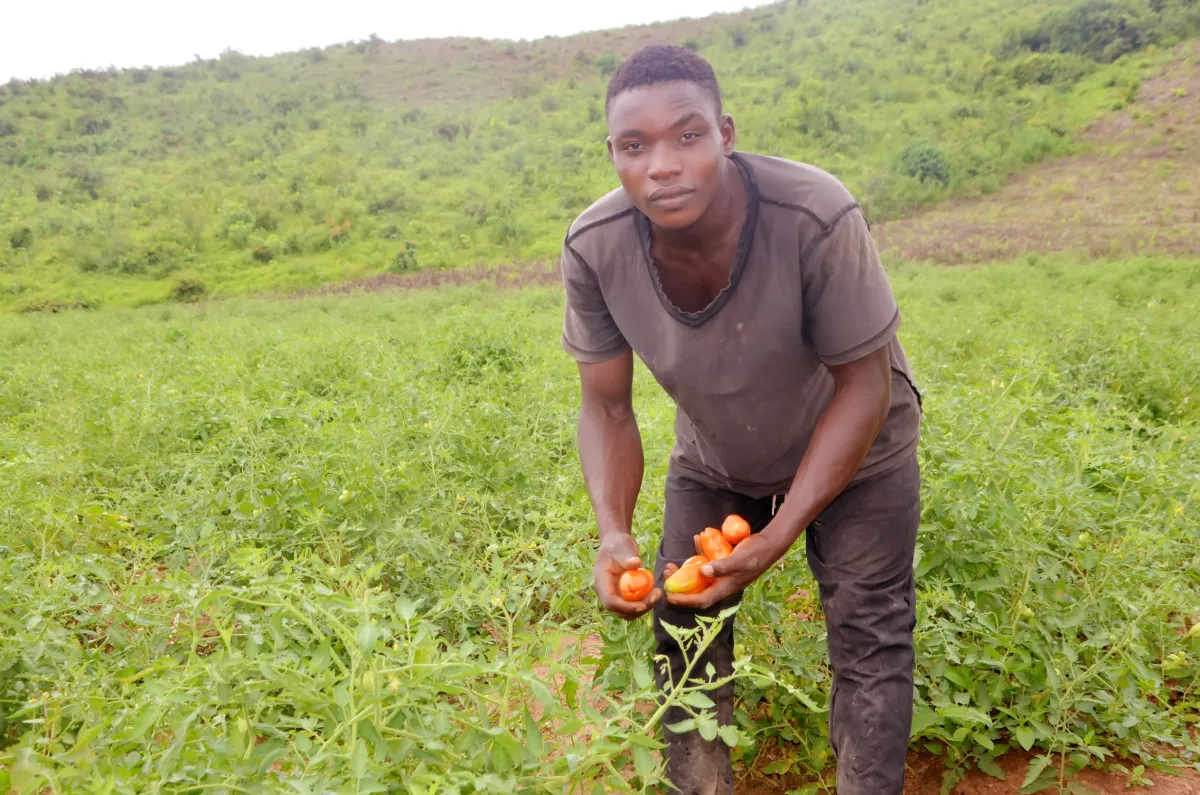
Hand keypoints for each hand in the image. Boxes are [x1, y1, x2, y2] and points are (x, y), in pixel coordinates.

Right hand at [593, 533, 661, 619]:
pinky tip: (653, 592)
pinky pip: (632, 605)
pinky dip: (644, 602)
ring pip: (627, 612)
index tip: (643, 605)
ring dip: (643, 607)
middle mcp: (606, 592)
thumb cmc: (617, 544)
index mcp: (601, 582)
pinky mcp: (623, 595)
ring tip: (656, 594)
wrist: (616, 543)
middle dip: (638, 609)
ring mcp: (614, 594)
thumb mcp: (622, 547)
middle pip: (619, 610)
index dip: (625, 607)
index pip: (610, 602)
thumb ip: (627, 556)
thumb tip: (636, 563)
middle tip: (656, 596)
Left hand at [664, 528, 793, 609]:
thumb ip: (722, 566)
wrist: (771, 543)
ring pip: (700, 576)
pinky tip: (697, 538)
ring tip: (673, 563)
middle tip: (667, 573)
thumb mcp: (740, 559)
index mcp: (726, 587)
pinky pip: (708, 562)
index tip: (669, 596)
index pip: (702, 600)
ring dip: (686, 570)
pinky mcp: (724, 563)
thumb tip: (703, 572)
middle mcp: (723, 583)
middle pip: (697, 589)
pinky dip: (700, 553)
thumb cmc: (757, 552)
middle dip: (680, 585)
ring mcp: (723, 574)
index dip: (685, 600)